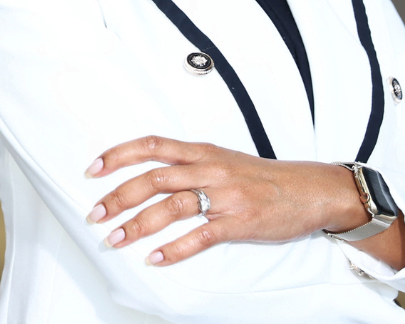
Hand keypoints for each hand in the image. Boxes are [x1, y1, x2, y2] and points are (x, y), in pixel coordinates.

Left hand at [83, 136, 377, 265]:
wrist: (311, 190)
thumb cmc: (262, 177)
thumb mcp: (221, 158)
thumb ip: (187, 162)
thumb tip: (148, 172)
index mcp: (201, 151)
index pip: (150, 145)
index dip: (118, 155)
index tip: (93, 169)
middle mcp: (208, 168)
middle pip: (153, 178)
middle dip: (118, 195)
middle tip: (95, 213)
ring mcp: (224, 195)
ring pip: (172, 206)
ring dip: (139, 224)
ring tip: (116, 239)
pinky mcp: (239, 222)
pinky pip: (200, 236)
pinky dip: (175, 248)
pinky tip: (156, 259)